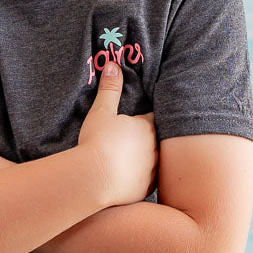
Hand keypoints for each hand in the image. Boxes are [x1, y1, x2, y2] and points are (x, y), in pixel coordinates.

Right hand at [77, 62, 157, 205]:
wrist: (94, 179)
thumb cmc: (97, 142)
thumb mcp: (101, 112)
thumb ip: (109, 89)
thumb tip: (112, 64)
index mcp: (146, 127)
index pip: (153, 119)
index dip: (145, 119)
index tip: (139, 120)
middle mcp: (155, 148)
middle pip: (157, 140)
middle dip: (148, 140)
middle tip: (134, 141)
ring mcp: (153, 170)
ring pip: (155, 161)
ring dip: (147, 160)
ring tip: (132, 161)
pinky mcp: (147, 188)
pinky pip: (147, 181)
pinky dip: (140, 179)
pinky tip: (129, 178)